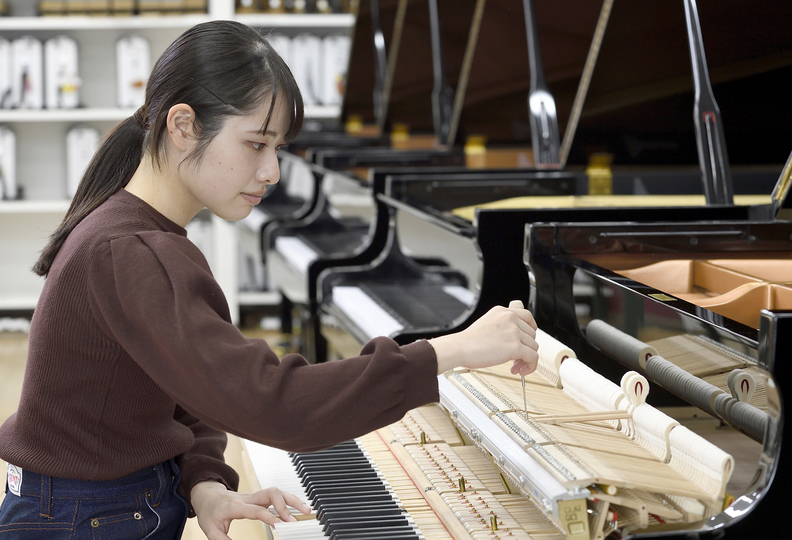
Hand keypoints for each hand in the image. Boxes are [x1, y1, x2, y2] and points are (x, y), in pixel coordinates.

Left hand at [191, 481, 311, 539]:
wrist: (208, 495)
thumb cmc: (210, 512)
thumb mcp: (210, 530)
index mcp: (235, 506)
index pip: (256, 509)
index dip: (269, 516)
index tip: (281, 525)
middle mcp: (248, 498)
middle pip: (271, 493)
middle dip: (286, 504)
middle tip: (296, 519)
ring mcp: (255, 496)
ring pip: (277, 491)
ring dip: (293, 499)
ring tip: (306, 510)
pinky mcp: (259, 497)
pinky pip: (277, 495)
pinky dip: (290, 500)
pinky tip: (299, 507)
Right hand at [429, 300, 537, 375]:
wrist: (460, 348)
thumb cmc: (468, 341)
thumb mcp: (486, 323)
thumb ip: (502, 325)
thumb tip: (515, 336)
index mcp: (502, 311)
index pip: (527, 316)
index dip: (531, 328)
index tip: (528, 338)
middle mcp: (510, 318)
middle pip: (532, 334)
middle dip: (526, 348)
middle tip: (516, 358)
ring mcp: (514, 332)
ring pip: (534, 347)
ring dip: (526, 359)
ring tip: (515, 366)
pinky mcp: (515, 347)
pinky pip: (533, 357)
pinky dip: (530, 366)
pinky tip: (519, 370)